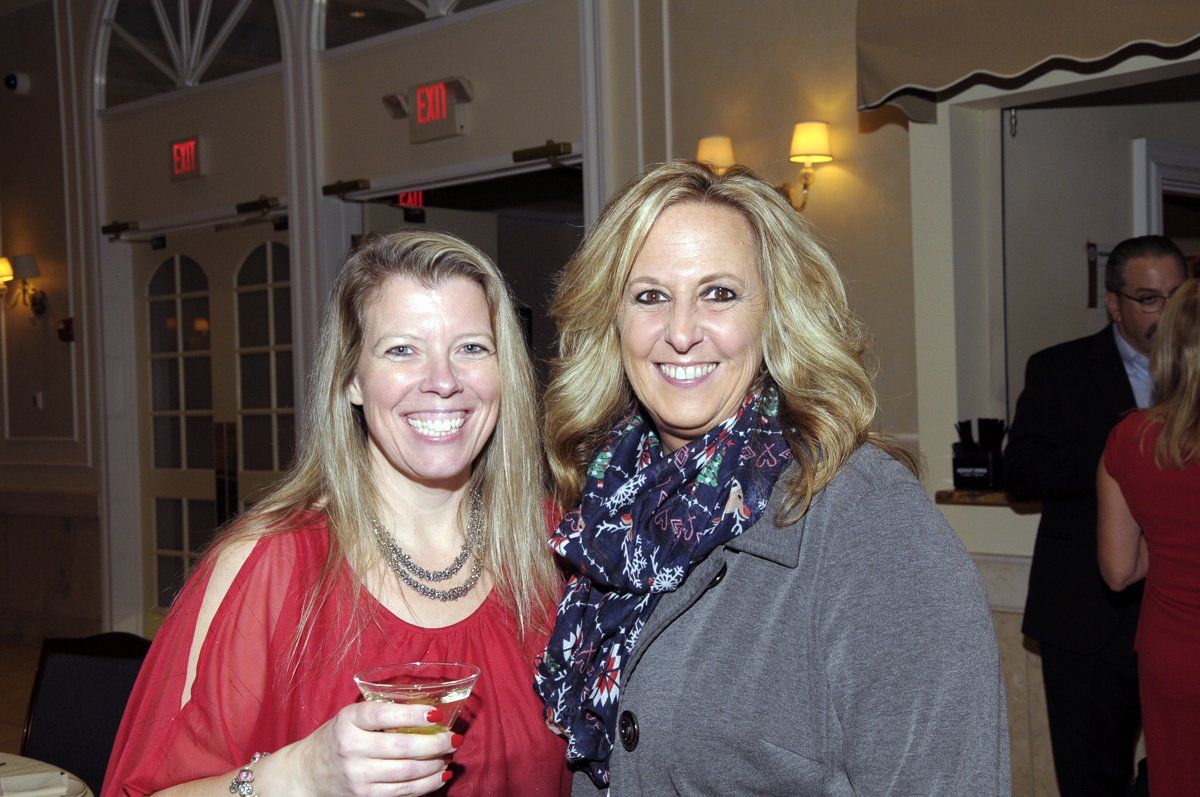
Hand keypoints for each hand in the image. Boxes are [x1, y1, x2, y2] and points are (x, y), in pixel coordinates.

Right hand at [282, 700, 459, 796]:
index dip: (412, 714)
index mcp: (348, 721)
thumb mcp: (351, 718)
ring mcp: (357, 776)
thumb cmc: (338, 737)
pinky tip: (440, 775)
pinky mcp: (365, 796)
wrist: (307, 773)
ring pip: (407, 772)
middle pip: (402, 748)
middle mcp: (351, 749)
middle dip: (436, 743)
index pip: (382, 715)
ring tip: (449, 755)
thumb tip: (429, 710)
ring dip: (435, 764)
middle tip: (454, 737)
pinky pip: (403, 792)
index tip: (437, 713)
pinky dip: (426, 784)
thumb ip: (381, 713)